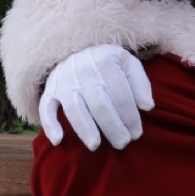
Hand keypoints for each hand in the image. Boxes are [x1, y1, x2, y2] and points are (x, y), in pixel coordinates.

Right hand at [39, 45, 154, 150]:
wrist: (74, 49)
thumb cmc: (106, 62)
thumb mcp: (126, 63)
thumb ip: (140, 83)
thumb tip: (148, 107)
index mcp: (105, 62)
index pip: (121, 94)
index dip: (130, 116)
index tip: (137, 134)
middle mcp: (83, 71)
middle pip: (100, 104)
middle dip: (113, 126)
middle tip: (123, 144)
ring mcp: (64, 81)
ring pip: (75, 109)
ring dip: (85, 129)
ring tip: (95, 146)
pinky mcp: (49, 91)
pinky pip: (46, 108)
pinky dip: (50, 125)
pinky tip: (58, 140)